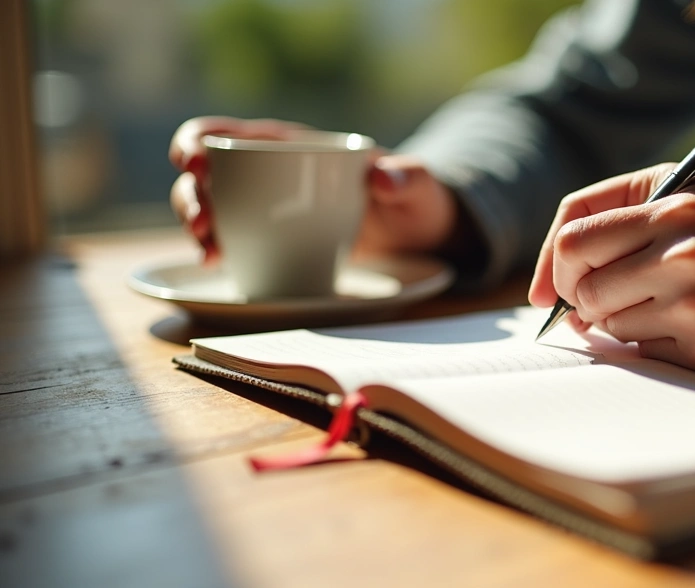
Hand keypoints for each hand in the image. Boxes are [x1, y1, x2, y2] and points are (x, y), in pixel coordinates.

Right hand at [168, 116, 458, 262]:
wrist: (418, 233)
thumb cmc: (415, 197)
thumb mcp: (417, 186)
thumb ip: (407, 177)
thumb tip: (383, 177)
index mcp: (293, 144)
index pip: (229, 132)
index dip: (198, 140)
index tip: (193, 163)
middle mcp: (268, 171)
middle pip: (207, 174)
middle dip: (191, 195)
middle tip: (203, 224)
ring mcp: (265, 206)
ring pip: (210, 207)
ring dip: (196, 224)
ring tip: (209, 250)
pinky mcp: (272, 238)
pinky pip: (232, 238)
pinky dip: (216, 248)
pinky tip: (216, 262)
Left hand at [528, 164, 694, 378]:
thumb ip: (646, 219)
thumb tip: (567, 273)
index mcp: (679, 195)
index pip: (573, 224)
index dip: (547, 260)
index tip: (546, 289)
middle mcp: (681, 238)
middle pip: (577, 276)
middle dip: (574, 299)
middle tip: (592, 310)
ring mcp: (692, 293)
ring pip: (603, 321)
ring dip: (616, 327)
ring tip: (662, 317)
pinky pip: (640, 354)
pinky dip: (649, 352)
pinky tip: (688, 337)